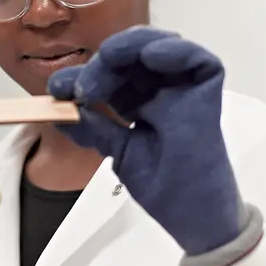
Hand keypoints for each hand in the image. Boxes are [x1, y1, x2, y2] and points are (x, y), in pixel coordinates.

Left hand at [47, 27, 240, 256]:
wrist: (195, 218)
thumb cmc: (164, 189)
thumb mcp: (119, 152)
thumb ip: (94, 128)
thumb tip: (60, 111)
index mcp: (138, 104)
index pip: (108, 77)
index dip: (83, 77)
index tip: (57, 88)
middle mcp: (161, 92)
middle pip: (131, 57)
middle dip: (101, 63)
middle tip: (83, 86)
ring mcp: (185, 90)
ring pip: (159, 47)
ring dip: (131, 48)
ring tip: (109, 61)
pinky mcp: (209, 92)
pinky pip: (197, 59)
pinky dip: (174, 50)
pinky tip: (150, 57)